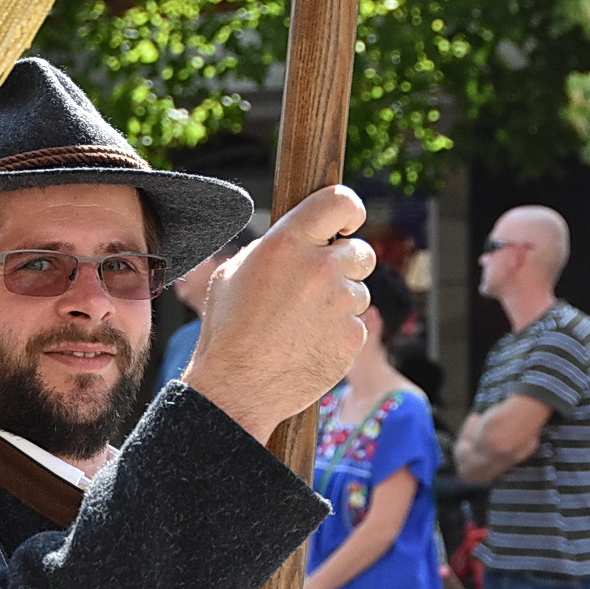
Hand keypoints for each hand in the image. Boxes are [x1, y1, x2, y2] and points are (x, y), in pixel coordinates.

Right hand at [184, 185, 373, 446]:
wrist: (236, 388)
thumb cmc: (228, 331)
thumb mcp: (233, 274)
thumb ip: (272, 248)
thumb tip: (297, 239)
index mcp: (288, 242)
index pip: (340, 201)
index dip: (350, 209)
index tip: (347, 223)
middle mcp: (320, 267)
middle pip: (361, 251)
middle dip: (345, 266)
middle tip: (318, 287)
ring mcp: (341, 303)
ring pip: (358, 292)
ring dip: (339, 304)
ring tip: (302, 325)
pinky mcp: (353, 337)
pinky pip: (356, 325)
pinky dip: (339, 334)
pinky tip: (309, 345)